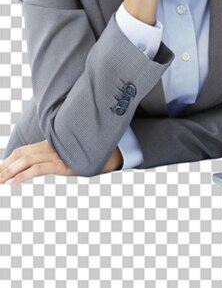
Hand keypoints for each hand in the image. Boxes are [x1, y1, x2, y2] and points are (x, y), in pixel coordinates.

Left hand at [0, 141, 122, 184]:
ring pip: (26, 160)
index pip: (22, 151)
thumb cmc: (83, 158)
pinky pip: (38, 169)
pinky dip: (23, 176)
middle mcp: (50, 147)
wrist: (105, 157)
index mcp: (49, 144)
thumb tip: (30, 170)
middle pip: (20, 155)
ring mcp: (56, 155)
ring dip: (8, 172)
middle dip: (3, 168)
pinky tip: (13, 183)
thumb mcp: (64, 157)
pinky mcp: (61, 164)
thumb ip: (49, 158)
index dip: (7, 161)